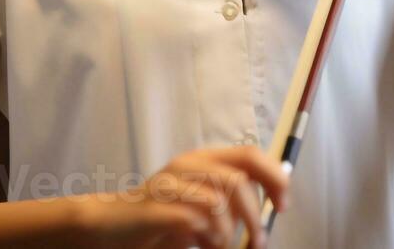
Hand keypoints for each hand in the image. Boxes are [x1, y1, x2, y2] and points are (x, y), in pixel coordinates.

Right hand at [69, 146, 288, 248]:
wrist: (111, 224)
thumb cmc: (163, 215)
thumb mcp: (203, 200)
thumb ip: (232, 194)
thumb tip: (276, 194)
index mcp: (203, 159)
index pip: (250, 155)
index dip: (274, 178)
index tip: (282, 205)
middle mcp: (188, 165)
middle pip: (238, 180)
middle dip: (254, 215)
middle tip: (257, 241)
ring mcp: (170, 184)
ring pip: (219, 203)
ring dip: (227, 232)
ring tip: (219, 246)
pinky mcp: (156, 209)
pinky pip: (195, 220)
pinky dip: (205, 237)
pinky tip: (198, 244)